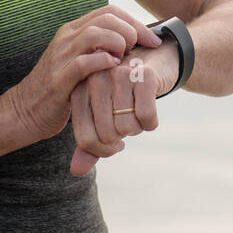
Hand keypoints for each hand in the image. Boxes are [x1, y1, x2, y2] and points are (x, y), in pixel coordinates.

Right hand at [6, 6, 162, 142]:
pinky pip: (84, 63)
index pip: (110, 12)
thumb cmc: (60, 89)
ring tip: (125, 61)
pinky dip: (102, 63)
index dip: (135, 23)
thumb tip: (133, 46)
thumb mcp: (79, 62)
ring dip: (118, 44)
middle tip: (142, 52)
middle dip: (132, 32)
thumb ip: (99, 50)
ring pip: (96, 34)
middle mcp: (67, 38)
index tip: (153, 41)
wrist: (24, 111)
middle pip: (107, 18)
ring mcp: (61, 56)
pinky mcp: (59, 79)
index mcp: (73, 31)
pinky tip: (112, 71)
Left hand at [69, 35, 178, 176]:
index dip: (104, 150)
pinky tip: (150, 113)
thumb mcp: (104, 115)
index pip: (86, 139)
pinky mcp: (143, 75)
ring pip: (127, 126)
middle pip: (107, 135)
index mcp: (80, 91)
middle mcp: (95, 80)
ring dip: (138, 128)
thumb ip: (90, 144)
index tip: (115, 144)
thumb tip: (77, 171)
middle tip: (128, 124)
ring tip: (137, 113)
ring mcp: (118, 75)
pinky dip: (151, 122)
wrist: (155, 60)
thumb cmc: (123, 94)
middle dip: (123, 138)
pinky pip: (146, 115)